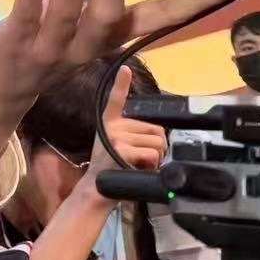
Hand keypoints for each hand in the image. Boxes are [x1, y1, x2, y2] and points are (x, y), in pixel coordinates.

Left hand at [0, 0, 247, 144]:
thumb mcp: (86, 24)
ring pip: (67, 16)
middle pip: (108, 17)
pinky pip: (25, 17)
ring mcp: (50, 50)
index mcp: (112, 37)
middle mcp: (87, 48)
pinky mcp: (15, 45)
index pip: (163, 19)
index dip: (199, 2)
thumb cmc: (47, 43)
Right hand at [84, 65, 168, 192]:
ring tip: (140, 166)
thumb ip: (135, 137)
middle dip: (158, 147)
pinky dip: (153, 164)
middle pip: (156, 129)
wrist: (99, 190)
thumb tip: (161, 140)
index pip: (116, 99)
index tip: (124, 69)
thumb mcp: (119, 148)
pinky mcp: (121, 148)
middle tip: (143, 160)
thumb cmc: (114, 171)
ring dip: (157, 158)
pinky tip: (138, 169)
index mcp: (110, 123)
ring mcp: (115, 136)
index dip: (121, 83)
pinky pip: (152, 152)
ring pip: (158, 142)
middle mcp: (111, 126)